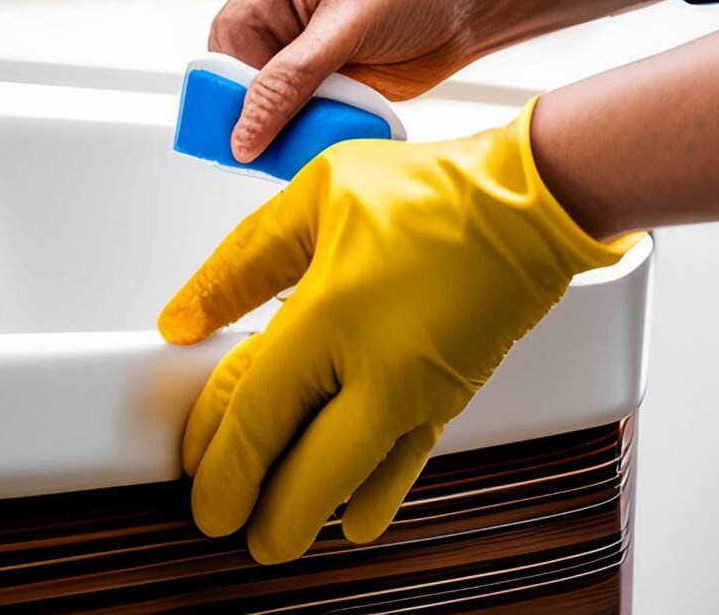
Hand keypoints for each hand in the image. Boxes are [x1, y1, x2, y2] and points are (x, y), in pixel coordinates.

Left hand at [158, 98, 638, 563]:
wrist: (529, 203)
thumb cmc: (429, 190)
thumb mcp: (313, 198)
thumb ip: (243, 262)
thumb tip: (188, 314)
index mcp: (328, 317)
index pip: (252, 413)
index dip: (217, 454)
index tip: (195, 468)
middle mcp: (375, 373)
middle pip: (300, 476)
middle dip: (253, 512)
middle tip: (223, 521)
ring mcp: (418, 396)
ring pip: (350, 486)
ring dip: (306, 515)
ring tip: (273, 527)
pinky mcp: (451, 401)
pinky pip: (403, 468)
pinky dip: (372, 498)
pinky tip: (354, 515)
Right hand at [210, 0, 467, 162]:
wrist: (473, 9)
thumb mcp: (346, 28)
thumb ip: (292, 78)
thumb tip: (245, 130)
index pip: (229, 38)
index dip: (228, 83)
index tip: (238, 127)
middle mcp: (288, 20)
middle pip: (244, 76)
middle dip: (255, 111)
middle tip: (265, 147)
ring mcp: (310, 55)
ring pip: (274, 102)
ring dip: (286, 127)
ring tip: (297, 148)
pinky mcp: (333, 84)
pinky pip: (305, 116)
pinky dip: (310, 132)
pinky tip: (319, 142)